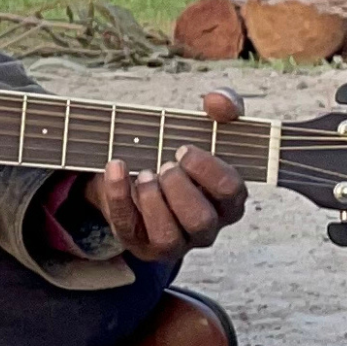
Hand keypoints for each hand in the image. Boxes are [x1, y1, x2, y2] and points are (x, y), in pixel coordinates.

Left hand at [82, 92, 248, 261]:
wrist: (138, 168)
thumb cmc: (183, 152)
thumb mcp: (207, 124)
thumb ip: (225, 106)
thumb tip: (217, 102)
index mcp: (228, 200)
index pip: (231, 191)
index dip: (207, 169)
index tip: (182, 149)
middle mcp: (206, 227)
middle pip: (201, 221)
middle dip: (179, 189)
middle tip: (164, 165)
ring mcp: (175, 241)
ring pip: (169, 238)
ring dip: (153, 201)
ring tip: (145, 174)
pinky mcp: (141, 243)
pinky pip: (128, 228)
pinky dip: (118, 196)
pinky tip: (115, 169)